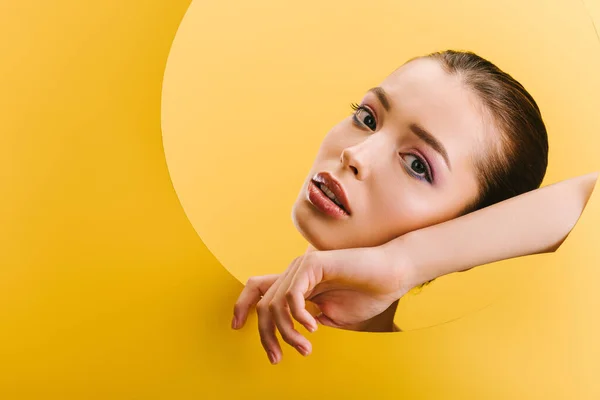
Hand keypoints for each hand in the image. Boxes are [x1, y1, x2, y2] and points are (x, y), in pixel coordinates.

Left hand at [231, 244, 412, 363]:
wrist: (391, 275)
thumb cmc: (367, 295)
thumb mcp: (333, 315)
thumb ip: (309, 321)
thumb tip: (293, 332)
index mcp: (298, 283)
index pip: (258, 288)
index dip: (242, 305)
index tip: (235, 327)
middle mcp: (295, 272)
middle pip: (262, 303)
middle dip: (264, 335)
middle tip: (276, 358)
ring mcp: (303, 266)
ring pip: (275, 304)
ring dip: (287, 333)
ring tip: (305, 348)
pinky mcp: (313, 264)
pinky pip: (292, 295)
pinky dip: (298, 317)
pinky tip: (314, 328)